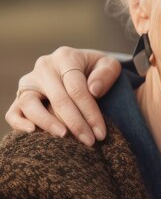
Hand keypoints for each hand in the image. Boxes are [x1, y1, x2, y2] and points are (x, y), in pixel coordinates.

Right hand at [5, 47, 121, 144]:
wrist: (82, 68)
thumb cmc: (97, 69)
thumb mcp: (110, 65)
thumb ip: (106, 74)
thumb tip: (94, 90)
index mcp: (66, 57)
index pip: (77, 89)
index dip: (90, 112)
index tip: (101, 133)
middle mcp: (44, 67)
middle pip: (58, 98)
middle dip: (76, 123)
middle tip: (89, 141)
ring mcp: (29, 82)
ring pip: (30, 103)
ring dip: (47, 123)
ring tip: (64, 136)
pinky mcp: (21, 96)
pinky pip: (13, 111)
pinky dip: (19, 122)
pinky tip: (32, 132)